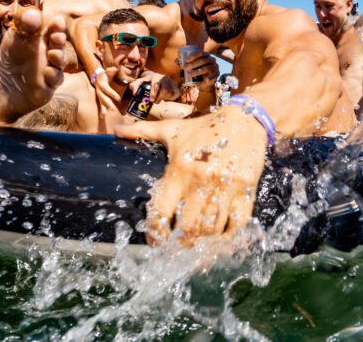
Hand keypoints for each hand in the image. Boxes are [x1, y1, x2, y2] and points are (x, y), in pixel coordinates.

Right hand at [92, 67, 121, 114]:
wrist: (97, 77)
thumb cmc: (104, 75)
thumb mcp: (107, 71)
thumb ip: (111, 71)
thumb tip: (114, 69)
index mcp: (102, 84)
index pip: (107, 90)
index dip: (112, 94)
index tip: (119, 99)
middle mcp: (99, 91)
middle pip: (103, 98)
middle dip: (107, 104)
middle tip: (112, 109)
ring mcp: (99, 95)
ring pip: (101, 103)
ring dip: (103, 109)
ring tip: (105, 115)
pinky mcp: (99, 99)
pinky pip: (100, 105)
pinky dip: (101, 111)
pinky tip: (102, 117)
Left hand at [114, 105, 266, 245]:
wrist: (244, 120)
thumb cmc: (203, 128)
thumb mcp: (172, 129)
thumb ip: (142, 131)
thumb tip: (116, 129)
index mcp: (180, 169)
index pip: (161, 210)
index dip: (155, 231)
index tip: (154, 239)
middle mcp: (201, 182)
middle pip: (188, 228)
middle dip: (180, 241)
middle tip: (176, 242)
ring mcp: (225, 189)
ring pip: (211, 230)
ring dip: (202, 240)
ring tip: (195, 241)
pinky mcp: (246, 192)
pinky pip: (236, 226)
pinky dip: (227, 237)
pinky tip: (218, 237)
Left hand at [129, 72, 179, 102]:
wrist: (164, 83)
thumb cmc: (151, 83)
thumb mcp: (143, 83)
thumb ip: (135, 85)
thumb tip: (131, 88)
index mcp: (155, 76)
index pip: (155, 83)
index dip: (153, 92)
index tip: (151, 100)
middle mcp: (164, 78)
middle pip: (163, 89)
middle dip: (158, 96)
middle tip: (154, 102)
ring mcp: (171, 83)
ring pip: (168, 93)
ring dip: (162, 98)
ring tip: (158, 99)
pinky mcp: (176, 88)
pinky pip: (174, 95)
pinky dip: (170, 98)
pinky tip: (166, 98)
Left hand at [180, 51, 218, 91]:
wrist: (204, 81)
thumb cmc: (196, 71)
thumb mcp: (190, 67)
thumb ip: (183, 63)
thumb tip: (176, 61)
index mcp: (206, 55)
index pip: (200, 53)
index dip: (193, 56)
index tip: (186, 60)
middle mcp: (211, 59)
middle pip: (202, 60)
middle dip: (193, 64)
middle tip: (185, 68)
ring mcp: (215, 66)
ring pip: (206, 68)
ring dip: (197, 71)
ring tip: (189, 75)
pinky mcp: (217, 73)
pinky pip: (213, 75)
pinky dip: (209, 77)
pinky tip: (205, 80)